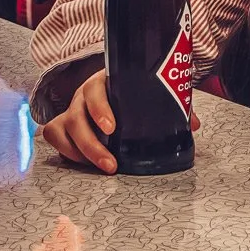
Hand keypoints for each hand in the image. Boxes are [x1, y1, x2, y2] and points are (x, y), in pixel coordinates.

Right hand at [39, 69, 199, 174]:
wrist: (110, 83)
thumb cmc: (131, 89)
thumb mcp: (149, 90)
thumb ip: (170, 104)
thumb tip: (193, 124)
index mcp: (102, 82)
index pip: (94, 90)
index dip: (100, 108)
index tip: (112, 127)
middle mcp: (81, 95)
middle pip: (75, 118)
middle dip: (91, 144)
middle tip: (111, 165)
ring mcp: (70, 110)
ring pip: (60, 130)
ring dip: (79, 153)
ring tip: (102, 168)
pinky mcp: (62, 125)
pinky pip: (55, 138)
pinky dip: (66, 152)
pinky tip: (84, 163)